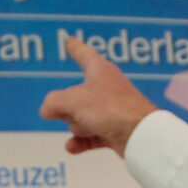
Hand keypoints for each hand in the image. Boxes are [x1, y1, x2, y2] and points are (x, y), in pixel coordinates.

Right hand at [40, 36, 156, 155]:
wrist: (141, 135)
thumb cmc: (111, 109)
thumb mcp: (73, 100)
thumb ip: (53, 102)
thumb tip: (47, 110)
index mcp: (100, 70)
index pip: (83, 54)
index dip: (74, 48)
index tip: (69, 41)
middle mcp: (106, 88)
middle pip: (74, 95)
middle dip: (68, 107)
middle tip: (76, 111)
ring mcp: (110, 111)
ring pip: (81, 117)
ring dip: (77, 126)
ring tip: (87, 128)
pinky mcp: (113, 131)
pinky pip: (90, 136)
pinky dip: (81, 142)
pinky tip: (72, 147)